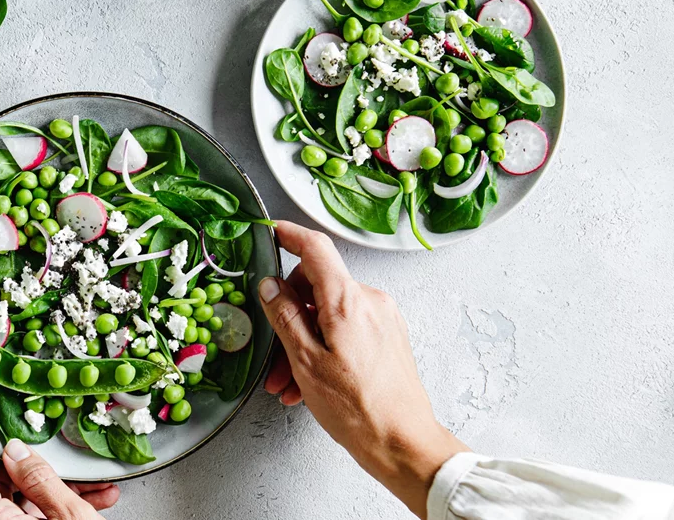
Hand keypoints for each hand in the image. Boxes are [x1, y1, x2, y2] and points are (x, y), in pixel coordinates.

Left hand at [0, 439, 119, 518]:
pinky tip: (94, 500)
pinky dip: (64, 507)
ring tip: (91, 485)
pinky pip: (41, 519)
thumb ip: (40, 481)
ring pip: (26, 504)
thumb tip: (17, 451)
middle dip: (29, 470)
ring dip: (59, 489)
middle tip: (47, 455)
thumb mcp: (69, 517)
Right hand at [259, 221, 467, 517]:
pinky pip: (345, 329)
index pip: (316, 249)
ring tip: (289, 381)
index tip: (271, 232)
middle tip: (272, 351)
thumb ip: (285, 317)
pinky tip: (309, 381)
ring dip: (302, 341)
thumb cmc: (359, 409)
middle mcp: (370, 301)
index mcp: (348, 301)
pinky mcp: (387, 336)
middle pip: (317, 285)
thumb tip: (270, 287)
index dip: (289, 235)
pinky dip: (323, 347)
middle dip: (288, 315)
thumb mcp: (306, 362)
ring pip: (328, 313)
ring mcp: (382, 319)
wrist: (403, 443)